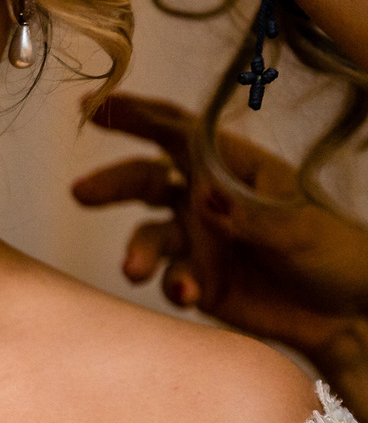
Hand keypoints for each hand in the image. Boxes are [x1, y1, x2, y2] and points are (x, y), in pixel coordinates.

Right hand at [72, 93, 367, 410]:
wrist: (347, 315)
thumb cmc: (337, 255)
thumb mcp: (298, 228)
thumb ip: (246, 215)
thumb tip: (200, 197)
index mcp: (234, 168)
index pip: (179, 132)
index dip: (137, 115)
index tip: (95, 107)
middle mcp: (208, 199)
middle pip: (146, 179)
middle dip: (113, 183)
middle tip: (81, 192)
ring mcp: (199, 241)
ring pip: (149, 235)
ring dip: (139, 251)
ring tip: (135, 271)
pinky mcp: (197, 280)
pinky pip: (169, 277)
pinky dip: (171, 284)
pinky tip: (187, 294)